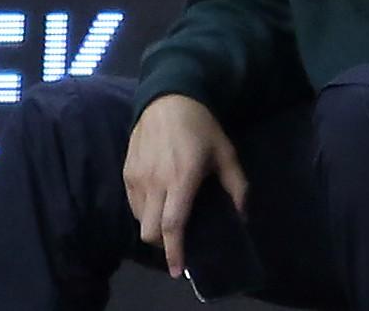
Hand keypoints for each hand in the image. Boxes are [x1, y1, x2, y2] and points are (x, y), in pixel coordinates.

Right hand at [122, 95, 247, 278]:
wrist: (168, 98)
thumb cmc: (201, 126)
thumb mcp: (226, 152)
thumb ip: (236, 185)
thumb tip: (242, 214)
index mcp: (182, 179)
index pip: (172, 225)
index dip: (174, 251)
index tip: (179, 270)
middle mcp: (155, 182)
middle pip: (150, 231)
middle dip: (163, 245)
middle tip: (178, 243)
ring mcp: (137, 178)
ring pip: (139, 219)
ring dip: (153, 227)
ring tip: (170, 219)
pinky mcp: (126, 172)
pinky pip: (132, 203)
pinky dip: (144, 211)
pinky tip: (159, 201)